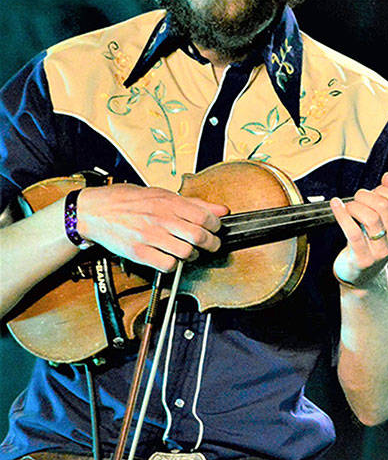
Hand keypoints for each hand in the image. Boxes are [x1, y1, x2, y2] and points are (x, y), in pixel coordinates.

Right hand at [75, 184, 225, 271]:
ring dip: (193, 255)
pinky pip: (167, 265)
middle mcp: (160, 219)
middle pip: (199, 236)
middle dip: (211, 244)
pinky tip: (172, 258)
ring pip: (186, 252)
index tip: (215, 229)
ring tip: (190, 252)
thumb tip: (222, 209)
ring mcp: (149, 236)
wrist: (93, 210)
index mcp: (168, 202)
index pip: (205, 217)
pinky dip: (174, 265)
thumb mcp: (162, 194)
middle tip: (211, 245)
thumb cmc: (126, 200)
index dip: (216, 226)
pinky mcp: (138, 252)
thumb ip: (194, 203)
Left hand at [331, 172, 387, 288]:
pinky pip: (353, 232)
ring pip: (370, 218)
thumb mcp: (386, 220)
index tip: (374, 191)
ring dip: (354, 206)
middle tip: (357, 198)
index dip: (384, 189)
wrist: (363, 275)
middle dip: (366, 195)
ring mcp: (381, 250)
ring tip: (348, 207)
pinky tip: (336, 205)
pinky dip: (342, 214)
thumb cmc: (373, 241)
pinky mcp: (363, 258)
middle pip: (384, 206)